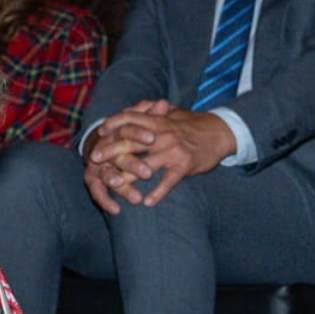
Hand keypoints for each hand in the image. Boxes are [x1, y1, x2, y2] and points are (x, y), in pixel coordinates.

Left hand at [85, 101, 235, 208]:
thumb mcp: (171, 113)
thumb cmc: (192, 124)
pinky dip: (157, 193)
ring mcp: (173, 151)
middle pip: (131, 142)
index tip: (99, 132)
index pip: (130, 119)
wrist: (220, 132)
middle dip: (110, 150)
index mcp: (158, 120)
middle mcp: (163, 134)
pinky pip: (168, 181)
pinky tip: (146, 203)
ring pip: (145, 165)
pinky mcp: (185, 166)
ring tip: (112, 186)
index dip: (113, 124)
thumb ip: (150, 112)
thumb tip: (128, 111)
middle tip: (94, 159)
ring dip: (127, 177)